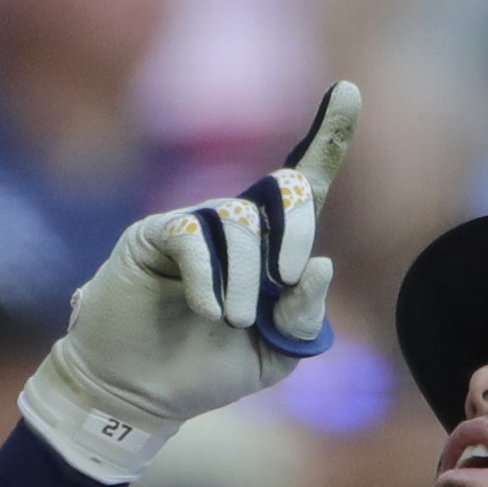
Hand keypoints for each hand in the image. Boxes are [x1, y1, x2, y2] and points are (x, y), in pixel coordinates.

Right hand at [19, 81, 361, 482]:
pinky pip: (191, 234)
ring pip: (239, 219)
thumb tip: (321, 263)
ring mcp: (193, 226)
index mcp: (271, 248)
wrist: (138, 395)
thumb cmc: (205, 371)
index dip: (329, 136)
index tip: (349, 91)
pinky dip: (206, 276)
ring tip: (232, 322)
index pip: (305, 183)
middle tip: (288, 279)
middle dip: (296, 226)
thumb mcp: (276, 355)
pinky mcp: (152, 236)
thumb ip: (304, 316)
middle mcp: (235, 226)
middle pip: (283, 188)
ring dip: (244, 277)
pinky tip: (206, 312)